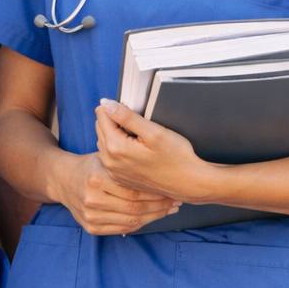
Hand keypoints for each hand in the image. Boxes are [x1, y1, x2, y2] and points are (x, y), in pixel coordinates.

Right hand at [47, 151, 179, 235]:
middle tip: (176, 202)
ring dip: (154, 217)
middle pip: (134, 208)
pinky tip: (152, 217)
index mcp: (97, 178)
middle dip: (159, 206)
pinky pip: (122, 228)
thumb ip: (125, 152)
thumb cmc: (93, 164)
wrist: (65, 180)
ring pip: (131, 221)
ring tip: (169, 209)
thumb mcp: (106, 154)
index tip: (172, 189)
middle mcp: (92, 199)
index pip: (134, 190)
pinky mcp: (90, 227)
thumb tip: (154, 140)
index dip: (156, 192)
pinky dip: (140, 224)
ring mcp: (90, 215)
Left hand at [95, 99, 215, 201]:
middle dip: (115, 121)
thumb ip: (127, 116)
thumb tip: (106, 104)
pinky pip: (111, 157)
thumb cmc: (176, 158)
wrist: (187, 183)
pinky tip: (137, 151)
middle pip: (101, 128)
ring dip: (116, 135)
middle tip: (139, 125)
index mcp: (115, 147)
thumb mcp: (154, 131)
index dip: (117, 107)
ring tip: (139, 138)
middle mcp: (110, 162)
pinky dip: (119, 150)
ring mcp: (114, 172)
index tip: (133, 111)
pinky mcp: (120, 179)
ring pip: (104, 142)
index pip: (102, 115)